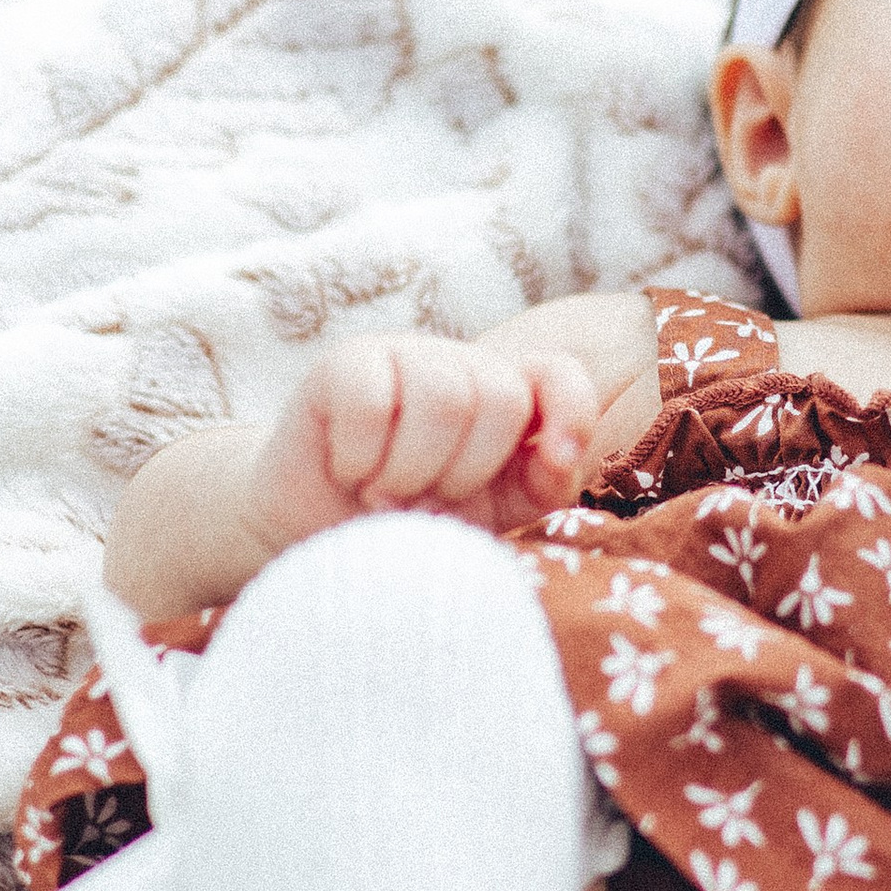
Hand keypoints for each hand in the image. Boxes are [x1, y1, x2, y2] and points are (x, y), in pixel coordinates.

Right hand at [242, 333, 600, 563]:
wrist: (320, 536)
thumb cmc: (415, 521)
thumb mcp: (493, 512)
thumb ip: (543, 484)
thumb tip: (557, 456)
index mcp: (508, 397)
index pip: (558, 374)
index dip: (570, 411)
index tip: (553, 462)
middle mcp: (460, 365)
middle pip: (502, 396)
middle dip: (467, 472)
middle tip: (428, 501)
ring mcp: (402, 355)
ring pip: (443, 397)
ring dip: (412, 472)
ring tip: (385, 495)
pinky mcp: (344, 362)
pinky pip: (371, 402)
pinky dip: (362, 458)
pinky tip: (349, 472)